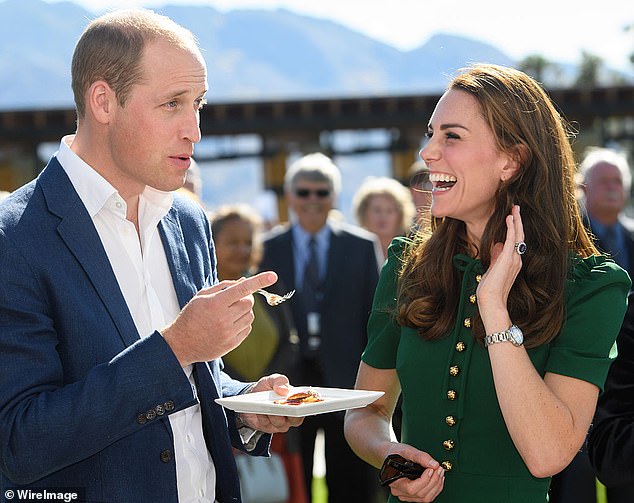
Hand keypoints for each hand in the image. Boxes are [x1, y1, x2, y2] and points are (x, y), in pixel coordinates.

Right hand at [161, 271, 276, 366]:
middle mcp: (223, 319)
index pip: (241, 289)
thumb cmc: (191, 316)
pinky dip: (243, 323)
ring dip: (244, 311)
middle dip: (246, 298)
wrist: (181, 344)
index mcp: (215, 303)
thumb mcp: (201, 296)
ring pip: (250, 316)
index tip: (272, 276)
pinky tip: (229, 324)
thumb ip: (223, 286)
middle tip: (235, 299)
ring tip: (229, 313)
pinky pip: (247, 328)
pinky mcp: (232, 344)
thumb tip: (243, 281)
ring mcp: (228, 333)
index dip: (258, 281)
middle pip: (249, 302)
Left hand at [238, 374, 303, 431]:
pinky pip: (267, 424)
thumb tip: (284, 390)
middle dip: (290, 413)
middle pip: (296, 419)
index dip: (307, 407)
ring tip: (268, 406)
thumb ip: (279, 381)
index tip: (303, 404)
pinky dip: (263, 417)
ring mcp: (280, 423)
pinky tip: (259, 410)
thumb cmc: (267, 388)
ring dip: (274, 414)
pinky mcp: (268, 427)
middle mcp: (291, 415)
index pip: (306, 407)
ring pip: (280, 423)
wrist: (251, 397)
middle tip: (284, 406)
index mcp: (297, 402)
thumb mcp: (273, 379)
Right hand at [383, 443, 443, 501]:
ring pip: (425, 498)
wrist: (391, 455)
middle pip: (421, 494)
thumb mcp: (406, 450)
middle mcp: (399, 491)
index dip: (424, 480)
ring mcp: (406, 495)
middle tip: (439, 468)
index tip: (431, 469)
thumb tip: (434, 464)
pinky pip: (426, 497)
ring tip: (440, 472)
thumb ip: (420, 456)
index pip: (411, 488)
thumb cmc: (396, 453)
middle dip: (434, 481)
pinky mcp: (413, 495)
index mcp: (394, 481)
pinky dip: (435, 488)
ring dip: (436, 486)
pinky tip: (438, 478)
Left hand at [476, 205, 523, 327]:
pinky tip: (509, 218)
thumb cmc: (490, 289)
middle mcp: (516, 259)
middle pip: (520, 236)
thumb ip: (496, 257)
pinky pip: (511, 239)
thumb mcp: (492, 269)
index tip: (512, 217)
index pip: (516, 242)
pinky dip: (511, 228)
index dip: (515, 229)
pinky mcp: (508, 259)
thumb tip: (497, 246)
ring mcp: (514, 259)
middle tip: (516, 208)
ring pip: (518, 235)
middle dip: (518, 221)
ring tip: (515, 208)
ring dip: (516, 221)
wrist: (491, 301)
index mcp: (513, 262)